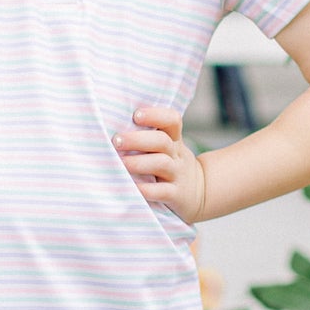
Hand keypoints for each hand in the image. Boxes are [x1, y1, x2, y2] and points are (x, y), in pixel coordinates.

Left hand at [112, 103, 206, 222]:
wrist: (200, 193)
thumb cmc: (170, 166)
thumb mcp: (168, 149)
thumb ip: (148, 138)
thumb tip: (110, 126)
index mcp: (174, 140)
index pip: (172, 120)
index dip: (155, 115)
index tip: (136, 115)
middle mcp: (177, 155)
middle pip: (161, 141)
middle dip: (137, 140)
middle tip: (116, 141)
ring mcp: (177, 175)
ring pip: (161, 163)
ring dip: (138, 162)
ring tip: (120, 162)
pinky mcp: (176, 195)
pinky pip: (162, 191)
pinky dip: (146, 189)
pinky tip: (132, 186)